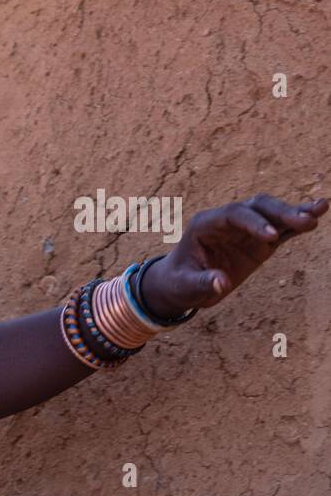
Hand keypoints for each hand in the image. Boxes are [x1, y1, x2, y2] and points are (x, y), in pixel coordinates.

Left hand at [139, 194, 327, 318]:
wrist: (181, 285)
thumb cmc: (179, 283)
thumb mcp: (185, 287)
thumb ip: (202, 283)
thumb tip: (222, 283)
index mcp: (205, 225)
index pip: (232, 215)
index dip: (252, 222)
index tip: (270, 237)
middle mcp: (227, 222)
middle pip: (257, 207)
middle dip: (280, 212)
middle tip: (304, 221)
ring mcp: (245, 230)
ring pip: (272, 214)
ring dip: (295, 213)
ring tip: (319, 210)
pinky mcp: (259, 242)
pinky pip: (281, 230)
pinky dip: (297, 225)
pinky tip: (318, 214)